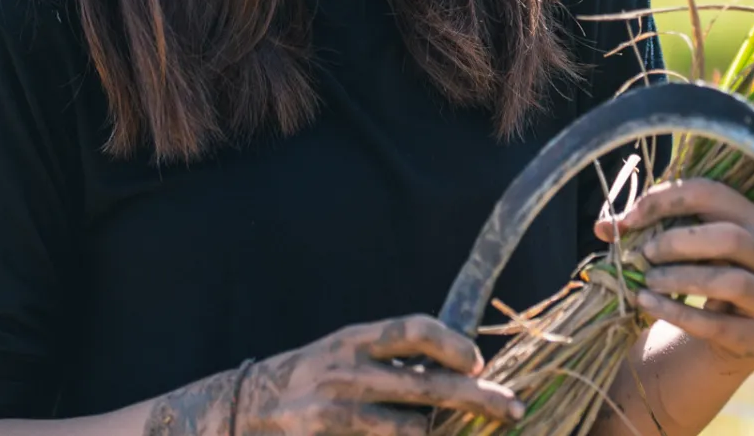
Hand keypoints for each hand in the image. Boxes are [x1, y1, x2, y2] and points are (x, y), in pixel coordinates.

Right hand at [147, 314, 521, 435]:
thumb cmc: (309, 379)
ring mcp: (337, 410)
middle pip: (428, 385)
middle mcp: (348, 370)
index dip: (452, 343)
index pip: (413, 329)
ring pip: (412, 428)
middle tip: (512, 408)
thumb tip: (461, 365)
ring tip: (445, 431)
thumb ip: (392, 359)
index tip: (479, 362)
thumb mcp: (345, 354)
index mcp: (356, 339)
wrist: (240, 409)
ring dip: (434, 433)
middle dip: (478, 399)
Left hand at [594, 178, 753, 374]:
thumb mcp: (682, 250)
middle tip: (644, 253)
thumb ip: (648, 231)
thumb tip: (603, 226)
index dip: (666, 200)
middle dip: (678, 242)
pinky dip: (677, 313)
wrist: (725, 339)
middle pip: (731, 236)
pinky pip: (718, 323)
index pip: (713, 194)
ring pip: (730, 280)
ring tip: (646, 281)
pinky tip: (648, 304)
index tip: (628, 219)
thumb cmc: (703, 277)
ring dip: (680, 278)